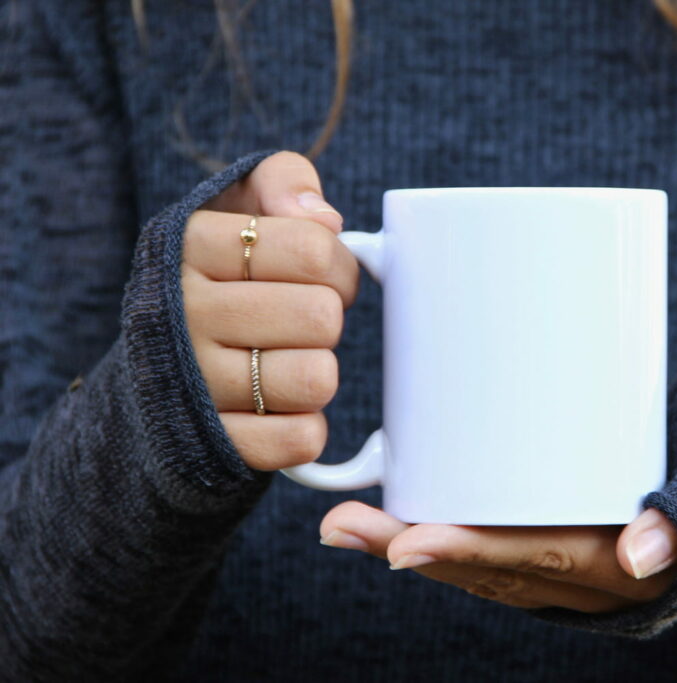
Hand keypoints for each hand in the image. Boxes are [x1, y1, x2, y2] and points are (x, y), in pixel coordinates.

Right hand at [182, 151, 358, 470]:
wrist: (160, 366)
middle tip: (304, 321)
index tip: (324, 277)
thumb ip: (283, 181)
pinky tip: (281, 406)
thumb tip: (323, 217)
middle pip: (322, 317)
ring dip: (319, 372)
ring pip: (317, 379)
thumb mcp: (241, 204)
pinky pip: (300, 439)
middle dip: (328, 319)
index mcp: (191, 246)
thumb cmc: (224, 275)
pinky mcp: (212, 443)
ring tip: (288, 360)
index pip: (313, 248)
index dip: (340, 266)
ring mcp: (192, 383)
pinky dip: (306, 426)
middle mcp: (180, 313)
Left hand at [319, 502, 676, 612]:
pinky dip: (453, 535)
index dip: (473, 555)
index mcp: (650, 569)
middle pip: (502, 573)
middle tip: (341, 525)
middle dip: (418, 552)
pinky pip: (508, 551)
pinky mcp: (580, 538)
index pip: (548, 561)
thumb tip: (639, 559)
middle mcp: (612, 581)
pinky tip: (409, 513)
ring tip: (348, 522)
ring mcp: (593, 564)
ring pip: (495, 569)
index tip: (404, 546)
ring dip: (420, 548)